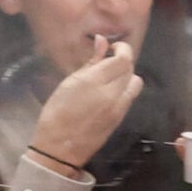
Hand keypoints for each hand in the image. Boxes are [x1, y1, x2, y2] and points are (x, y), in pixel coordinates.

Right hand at [29, 39, 142, 172]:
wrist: (58, 149)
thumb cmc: (55, 115)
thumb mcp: (68, 84)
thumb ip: (89, 62)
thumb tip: (102, 41)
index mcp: (94, 81)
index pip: (123, 58)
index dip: (121, 49)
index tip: (111, 48)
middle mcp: (111, 92)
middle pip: (130, 68)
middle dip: (122, 61)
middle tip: (109, 63)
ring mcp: (119, 106)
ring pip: (136, 82)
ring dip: (128, 76)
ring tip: (112, 79)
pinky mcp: (121, 117)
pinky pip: (131, 96)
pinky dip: (125, 90)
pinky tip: (111, 94)